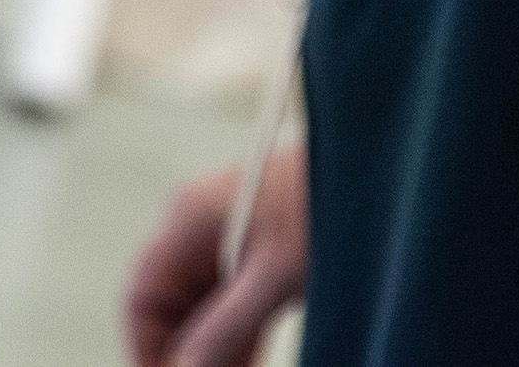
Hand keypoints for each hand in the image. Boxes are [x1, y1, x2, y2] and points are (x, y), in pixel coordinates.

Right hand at [123, 145, 306, 366]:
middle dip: (184, 352)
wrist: (375, 172)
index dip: (146, 344)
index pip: (144, 292)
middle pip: (172, 304)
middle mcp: (199, 228)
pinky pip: (233, 302)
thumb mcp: (275, 276)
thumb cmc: (325, 205)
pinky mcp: (257, 251)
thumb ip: (226, 326)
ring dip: (214, 351)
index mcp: (189, 218)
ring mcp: (228, 239)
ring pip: (203, 308)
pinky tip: (249, 364)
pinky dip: (238, 336)